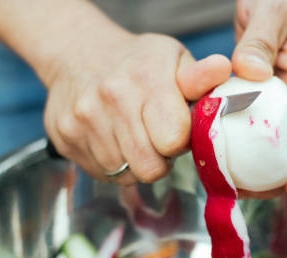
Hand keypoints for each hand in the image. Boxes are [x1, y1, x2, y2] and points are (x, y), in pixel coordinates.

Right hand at [44, 32, 230, 184]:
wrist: (78, 53)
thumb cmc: (137, 62)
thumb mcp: (173, 59)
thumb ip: (200, 77)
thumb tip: (223, 70)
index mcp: (146, 80)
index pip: (174, 141)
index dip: (180, 143)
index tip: (176, 131)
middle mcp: (111, 100)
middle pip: (149, 168)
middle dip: (159, 161)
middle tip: (156, 140)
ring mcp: (83, 121)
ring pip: (124, 176)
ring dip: (135, 163)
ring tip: (134, 136)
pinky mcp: (64, 138)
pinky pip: (100, 173)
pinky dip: (112, 164)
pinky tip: (112, 139)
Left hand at [233, 0, 286, 195]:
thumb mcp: (270, 12)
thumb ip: (259, 40)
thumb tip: (250, 74)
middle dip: (286, 179)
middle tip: (251, 191)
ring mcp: (284, 105)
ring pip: (283, 149)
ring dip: (263, 172)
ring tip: (233, 184)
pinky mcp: (264, 104)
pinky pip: (259, 135)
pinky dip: (244, 152)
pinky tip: (221, 158)